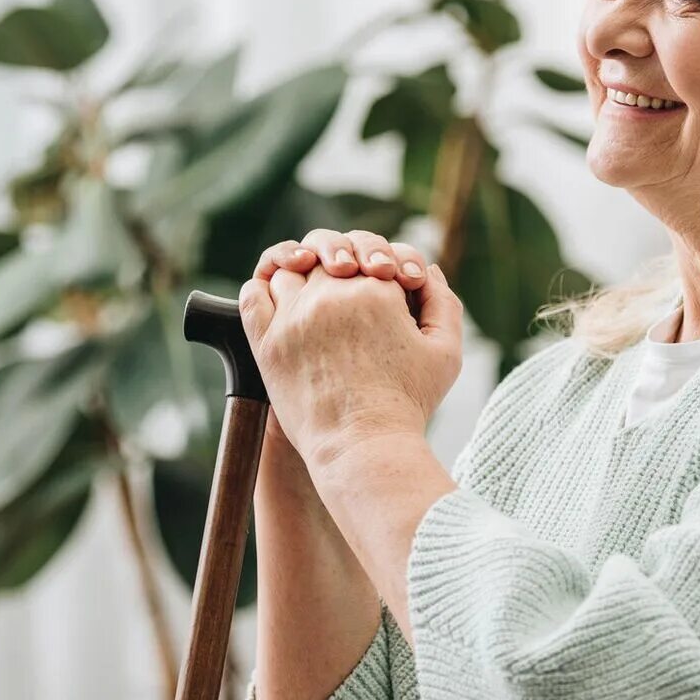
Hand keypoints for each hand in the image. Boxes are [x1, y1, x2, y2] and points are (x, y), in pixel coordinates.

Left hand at [239, 240, 462, 475]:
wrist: (363, 448)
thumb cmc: (408, 404)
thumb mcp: (446, 352)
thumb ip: (442, 302)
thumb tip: (426, 270)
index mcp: (376, 289)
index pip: (370, 250)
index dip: (377, 265)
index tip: (383, 289)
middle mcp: (331, 295)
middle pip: (328, 254)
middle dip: (341, 266)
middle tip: (350, 296)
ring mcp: (295, 316)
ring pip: (290, 270)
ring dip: (303, 277)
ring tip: (317, 303)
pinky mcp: (268, 342)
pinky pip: (253, 295)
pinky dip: (264, 288)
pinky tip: (280, 302)